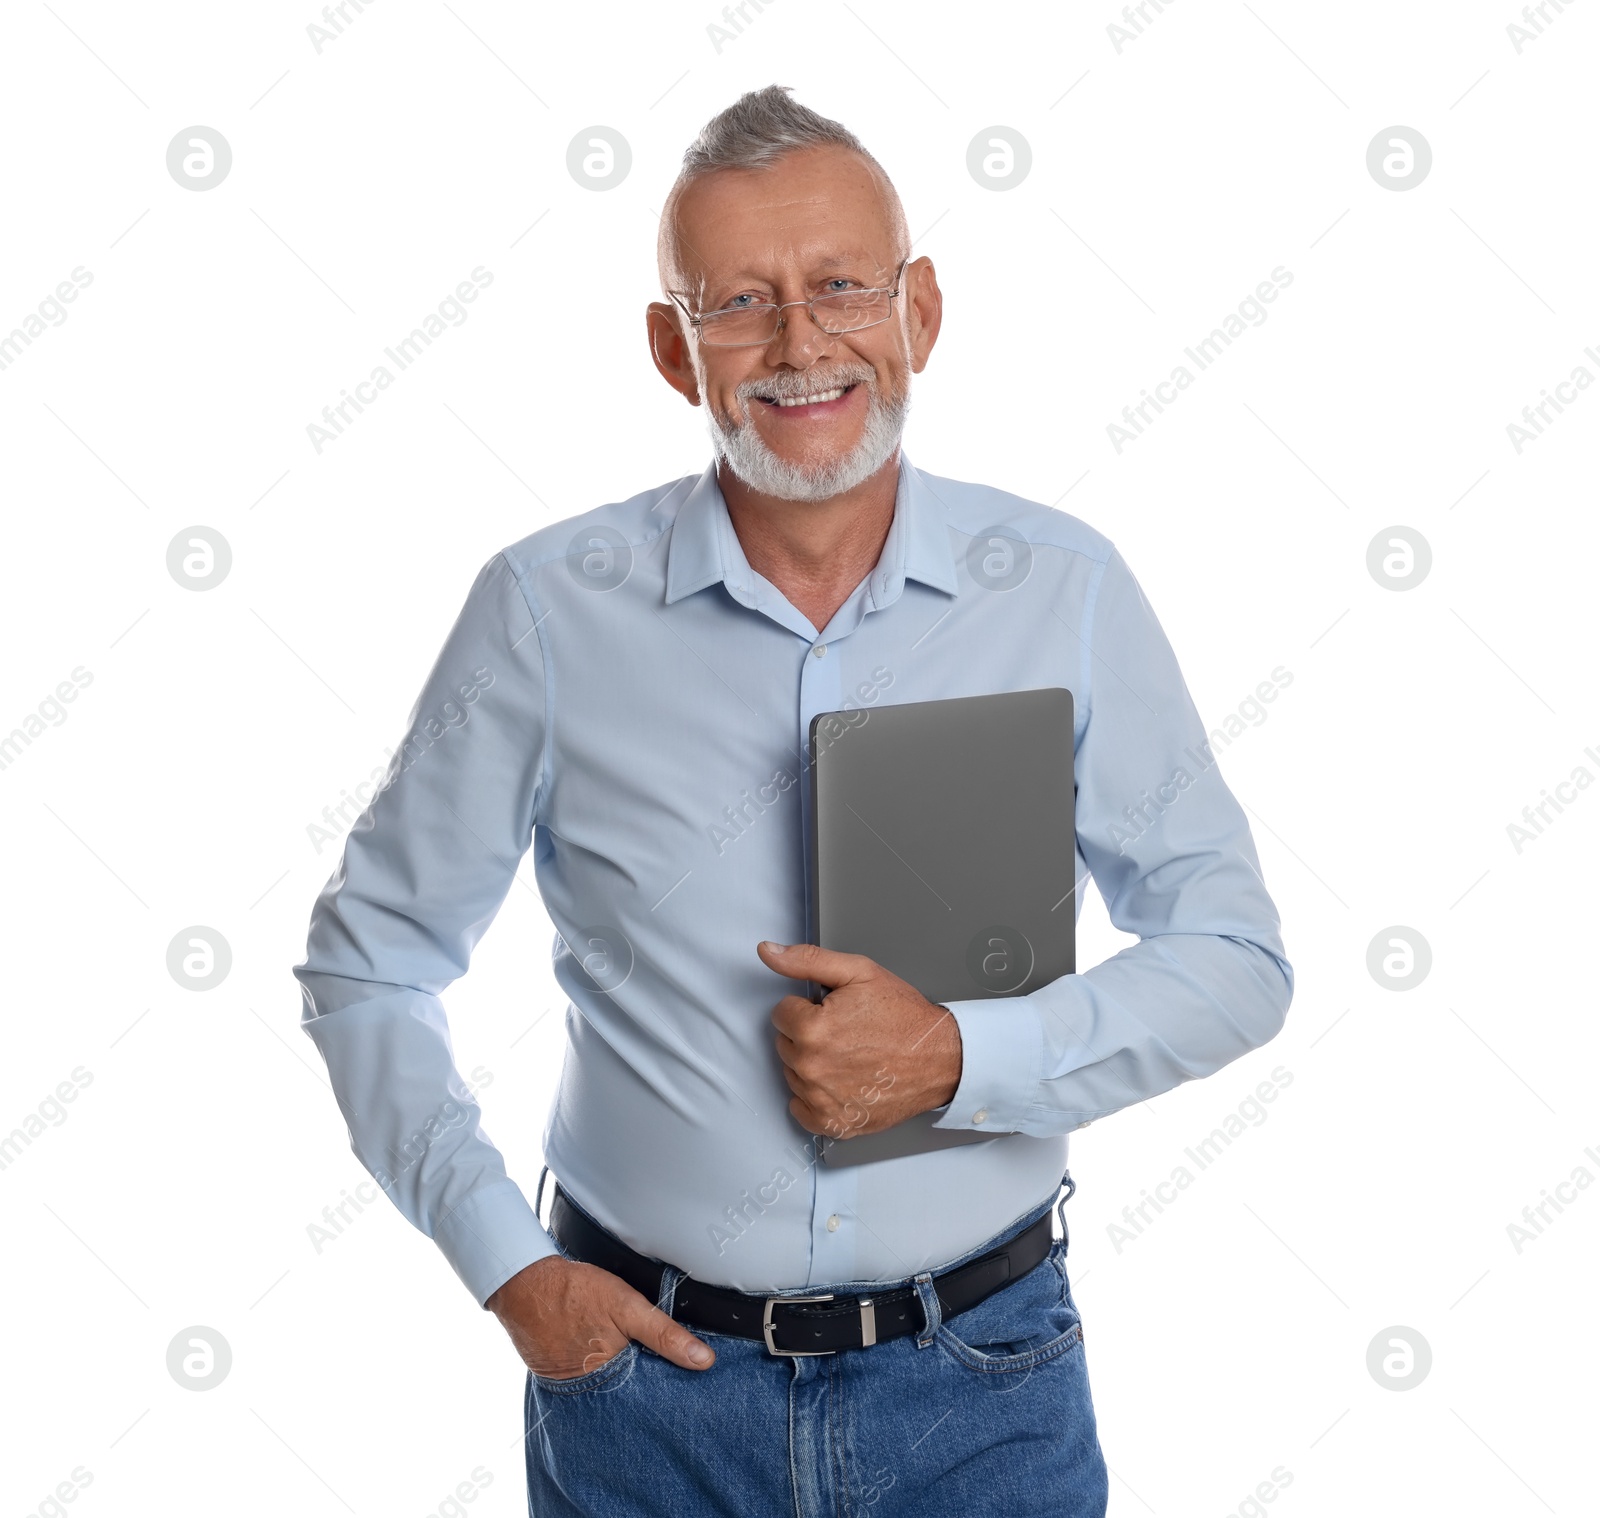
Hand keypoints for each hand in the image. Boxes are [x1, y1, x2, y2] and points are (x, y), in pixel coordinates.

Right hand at [486, 1254, 714, 1378]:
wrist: (524, 1285)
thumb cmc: (575, 1292)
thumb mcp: (627, 1306)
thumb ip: (664, 1334)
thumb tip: (703, 1361)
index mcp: (612, 1376)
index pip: (649, 1392)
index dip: (666, 1382)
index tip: (685, 1377)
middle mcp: (591, 1389)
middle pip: (629, 1392)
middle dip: (643, 1380)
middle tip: (651, 1357)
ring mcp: (571, 1385)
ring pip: (607, 1385)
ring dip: (619, 1374)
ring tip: (623, 1351)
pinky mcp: (557, 1375)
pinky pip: (585, 1378)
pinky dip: (595, 1368)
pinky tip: (599, 1349)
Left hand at [757, 941, 961, 1138]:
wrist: (940, 1057)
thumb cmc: (904, 1017)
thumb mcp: (858, 972)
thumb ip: (807, 960)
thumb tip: (768, 952)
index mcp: (812, 1029)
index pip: (781, 1013)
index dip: (808, 1007)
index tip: (833, 1011)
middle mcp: (813, 1067)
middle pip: (785, 1044)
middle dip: (808, 1034)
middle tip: (846, 1032)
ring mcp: (822, 1099)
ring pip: (793, 1074)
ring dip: (812, 1064)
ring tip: (849, 1055)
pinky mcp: (834, 1122)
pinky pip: (801, 1109)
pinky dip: (814, 1097)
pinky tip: (840, 1082)